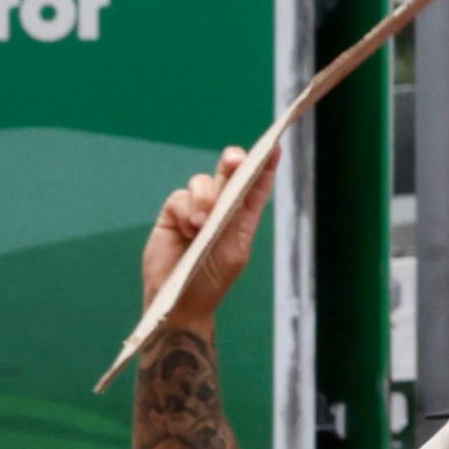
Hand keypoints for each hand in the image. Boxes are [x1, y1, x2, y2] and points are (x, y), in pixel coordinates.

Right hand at [141, 157, 277, 336]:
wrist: (180, 301)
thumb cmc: (212, 279)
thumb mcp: (232, 249)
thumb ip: (233, 217)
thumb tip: (234, 188)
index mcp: (243, 216)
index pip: (256, 185)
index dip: (265, 165)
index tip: (275, 147)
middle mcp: (221, 207)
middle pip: (230, 173)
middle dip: (234, 161)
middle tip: (234, 161)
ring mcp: (196, 208)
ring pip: (202, 182)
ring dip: (204, 199)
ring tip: (201, 225)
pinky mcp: (173, 214)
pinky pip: (180, 197)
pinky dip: (186, 210)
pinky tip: (189, 230)